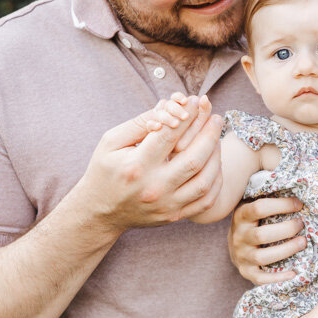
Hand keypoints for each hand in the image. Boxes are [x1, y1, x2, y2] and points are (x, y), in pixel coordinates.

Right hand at [76, 94, 223, 230]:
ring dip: (216, 156)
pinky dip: (216, 181)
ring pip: (204, 180)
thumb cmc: (105, 170)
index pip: (169, 135)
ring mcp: (166, 205)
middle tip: (217, 118)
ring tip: (217, 139)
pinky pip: (206, 201)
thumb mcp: (111, 142)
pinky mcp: (174, 216)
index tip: (198, 102)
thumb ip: (138, 124)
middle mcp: (153, 187)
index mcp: (136, 166)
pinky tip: (215, 164)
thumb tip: (168, 109)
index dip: (187, 115)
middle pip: (194, 158)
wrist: (100, 212)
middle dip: (210, 134)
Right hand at [228, 195, 305, 283]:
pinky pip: (261, 279)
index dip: (281, 205)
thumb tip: (292, 175)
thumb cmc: (255, 220)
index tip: (299, 204)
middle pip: (262, 235)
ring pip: (262, 257)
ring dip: (286, 250)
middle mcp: (239, 236)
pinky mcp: (246, 272)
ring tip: (304, 243)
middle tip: (302, 224)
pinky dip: (278, 278)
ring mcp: (241, 256)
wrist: (235, 244)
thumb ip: (269, 192)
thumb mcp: (255, 204)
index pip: (259, 208)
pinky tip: (295, 272)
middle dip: (286, 229)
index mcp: (241, 215)